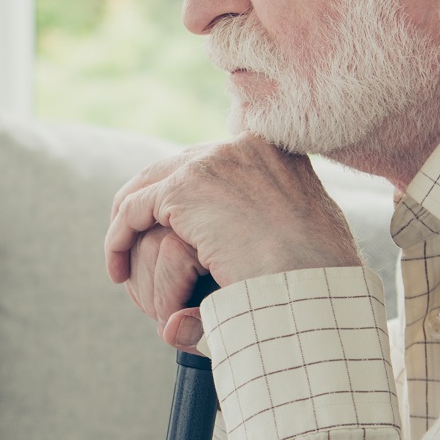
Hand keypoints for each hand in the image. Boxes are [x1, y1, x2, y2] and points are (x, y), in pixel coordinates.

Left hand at [104, 137, 363, 349]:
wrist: (317, 293)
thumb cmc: (321, 283)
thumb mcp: (303, 239)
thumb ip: (268, 226)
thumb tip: (241, 240)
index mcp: (276, 152)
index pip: (214, 164)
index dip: (188, 196)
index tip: (176, 230)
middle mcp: (244, 146)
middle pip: (175, 168)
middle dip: (151, 207)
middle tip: (136, 245)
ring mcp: (213, 162)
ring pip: (150, 189)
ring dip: (130, 227)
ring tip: (122, 263)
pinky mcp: (183, 189)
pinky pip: (133, 211)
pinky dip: (118, 240)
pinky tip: (118, 271)